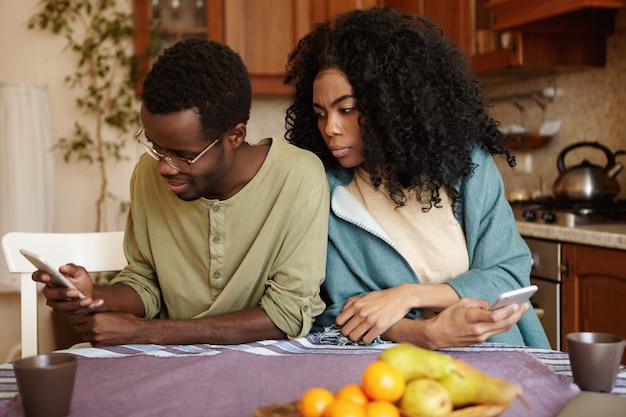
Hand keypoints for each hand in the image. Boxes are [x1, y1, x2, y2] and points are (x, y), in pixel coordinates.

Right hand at [34, 263, 103, 315]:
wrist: (90, 293)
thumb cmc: (81, 281)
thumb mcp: (80, 272)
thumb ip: (72, 268)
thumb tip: (63, 268)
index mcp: (51, 279)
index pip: (39, 276)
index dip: (40, 276)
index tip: (47, 276)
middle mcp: (50, 293)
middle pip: (50, 294)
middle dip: (63, 293)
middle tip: (75, 292)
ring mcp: (56, 304)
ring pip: (61, 307)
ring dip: (76, 304)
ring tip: (88, 300)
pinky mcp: (64, 313)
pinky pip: (71, 314)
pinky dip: (84, 309)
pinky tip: (93, 304)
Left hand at [70, 312, 143, 345]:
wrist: (136, 330)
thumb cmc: (125, 319)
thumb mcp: (110, 312)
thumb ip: (96, 313)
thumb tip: (86, 313)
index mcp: (95, 317)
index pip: (76, 317)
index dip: (78, 317)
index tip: (82, 316)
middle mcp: (93, 327)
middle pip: (78, 327)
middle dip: (82, 325)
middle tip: (90, 323)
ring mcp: (96, 337)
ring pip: (85, 335)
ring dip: (89, 333)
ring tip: (100, 329)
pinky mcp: (100, 345)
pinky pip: (92, 342)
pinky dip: (95, 340)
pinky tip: (105, 335)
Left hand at [336, 287, 412, 343]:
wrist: (400, 298)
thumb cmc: (383, 297)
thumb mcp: (365, 296)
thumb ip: (352, 302)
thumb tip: (343, 312)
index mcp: (356, 305)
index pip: (339, 320)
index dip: (342, 325)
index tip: (347, 326)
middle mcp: (361, 313)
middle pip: (345, 331)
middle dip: (349, 333)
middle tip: (354, 332)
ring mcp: (370, 320)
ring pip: (354, 337)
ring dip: (357, 337)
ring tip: (362, 335)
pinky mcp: (379, 327)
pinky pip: (366, 340)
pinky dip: (367, 339)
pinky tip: (370, 335)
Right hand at [414, 297, 528, 348]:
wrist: (436, 336)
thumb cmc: (446, 317)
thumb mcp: (460, 303)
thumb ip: (478, 303)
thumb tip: (490, 305)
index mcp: (472, 318)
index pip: (495, 316)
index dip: (508, 310)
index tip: (517, 304)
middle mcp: (478, 330)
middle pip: (504, 324)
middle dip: (517, 314)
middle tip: (525, 305)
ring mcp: (480, 337)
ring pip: (502, 329)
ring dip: (513, 320)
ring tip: (520, 310)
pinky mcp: (480, 341)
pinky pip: (496, 331)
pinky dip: (504, 324)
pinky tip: (508, 317)